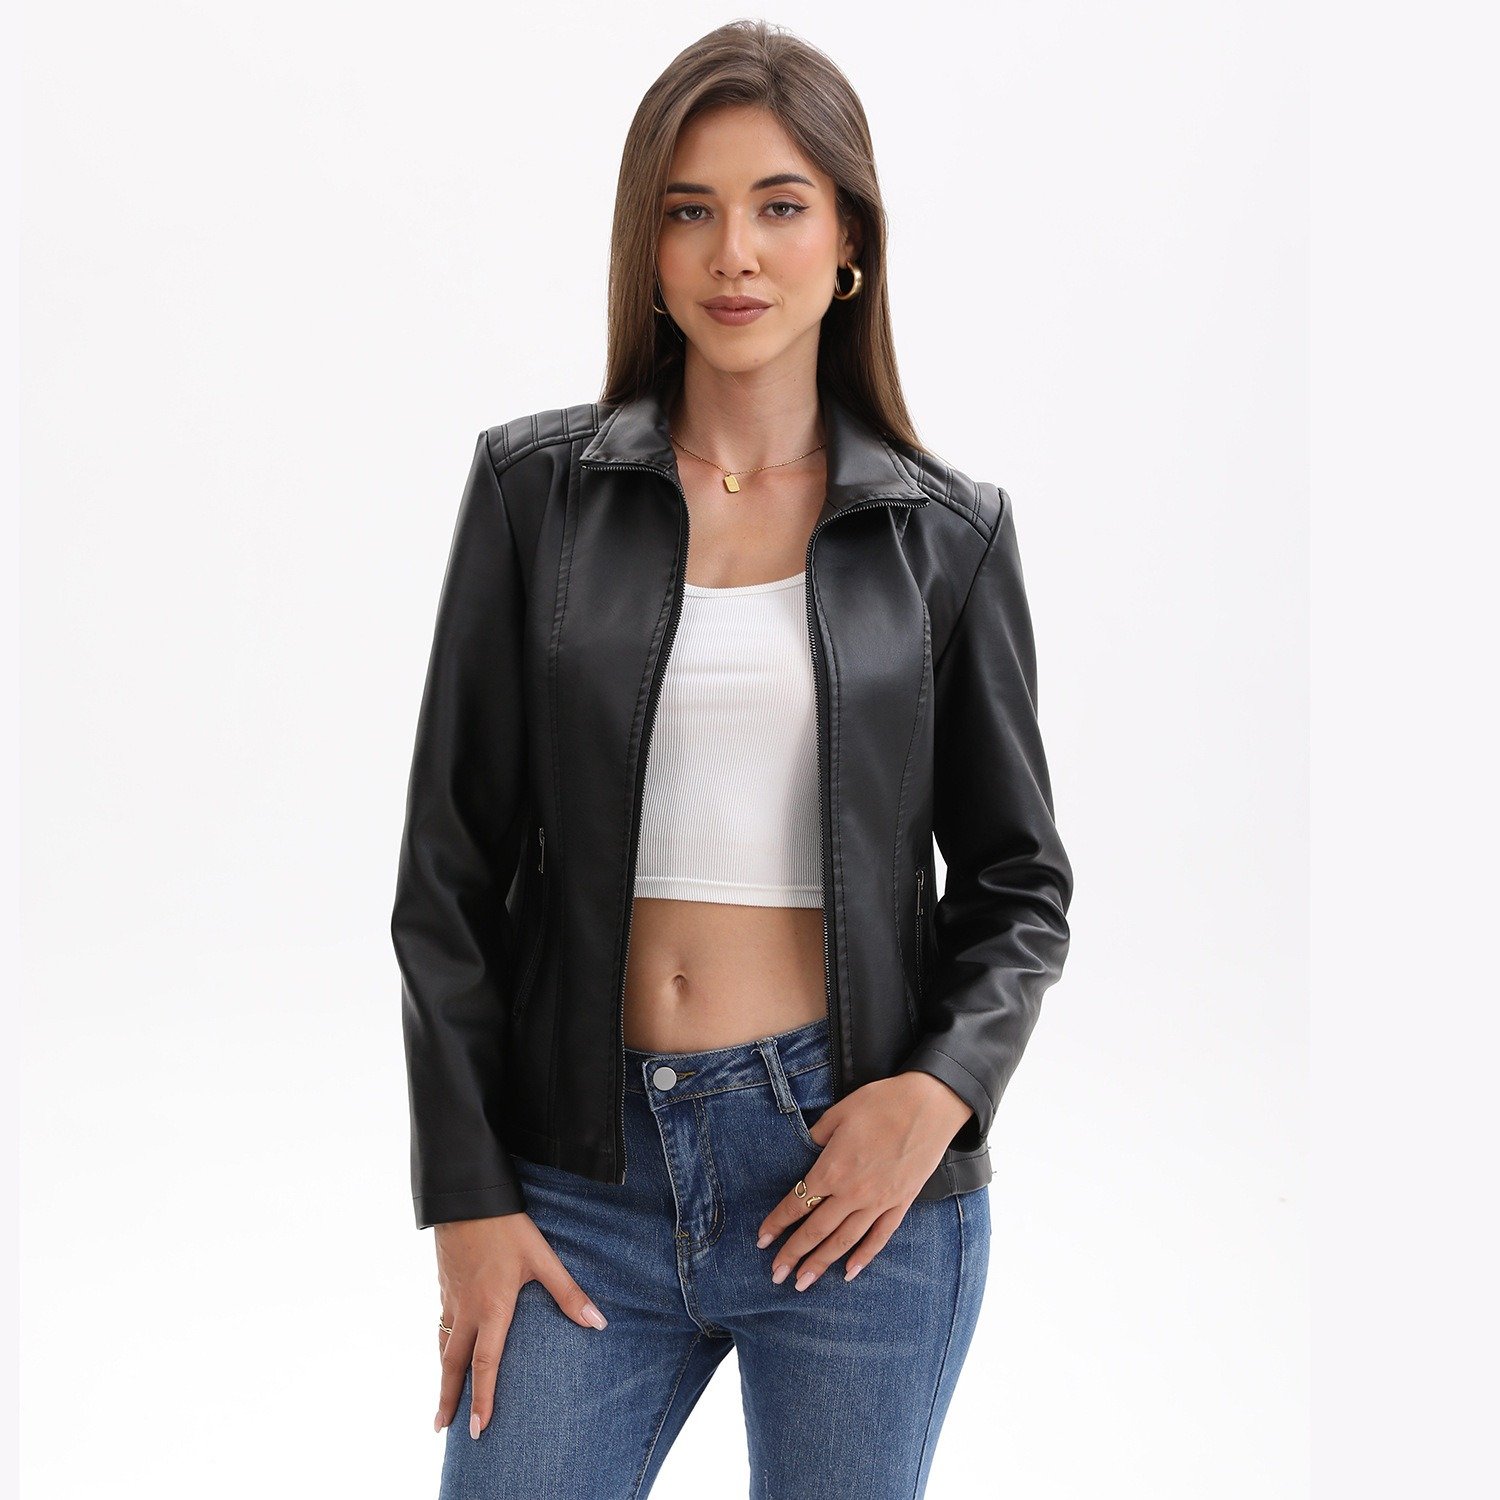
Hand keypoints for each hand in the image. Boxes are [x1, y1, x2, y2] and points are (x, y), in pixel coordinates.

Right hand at [433, 1212, 608, 1438]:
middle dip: (448, 1399)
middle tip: (441, 1429)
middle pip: (453, 1363)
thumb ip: (568, 1292)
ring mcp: (451, 1296)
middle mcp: (467, 1309)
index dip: (481, 1399)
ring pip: (443, 1344)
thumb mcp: (542, 1257)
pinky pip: (441, 1322)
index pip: (485, 1364)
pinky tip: (446, 1345)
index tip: (476, 1430)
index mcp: (492, 1308)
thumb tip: (598, 1323)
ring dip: (442, 1374)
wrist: (466, 1196)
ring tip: (441, 1399)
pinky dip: (441, 1343)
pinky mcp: (444, 1282)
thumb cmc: (507, 1226)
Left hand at [755, 1071, 973, 1290]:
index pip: (797, 1203)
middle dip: (792, 1254)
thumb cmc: (881, 1103)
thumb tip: (805, 1149)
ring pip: (844, 1241)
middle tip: (775, 1274)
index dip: (777, 1223)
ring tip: (802, 1283)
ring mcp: (879, 1201)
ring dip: (821, 1264)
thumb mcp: (839, 1113)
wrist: (929, 1105)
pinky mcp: (901, 1203)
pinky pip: (879, 1237)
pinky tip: (849, 1272)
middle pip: (816, 1230)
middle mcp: (853, 1193)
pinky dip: (864, 1257)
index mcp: (832, 1169)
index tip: (762, 1240)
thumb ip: (817, 1136)